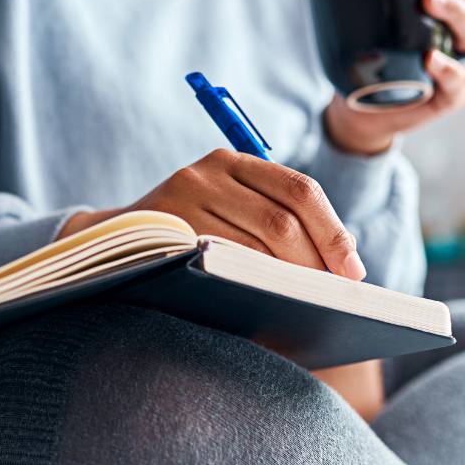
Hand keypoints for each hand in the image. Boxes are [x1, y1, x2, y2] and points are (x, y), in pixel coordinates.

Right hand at [58, 149, 366, 279]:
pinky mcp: (166, 228)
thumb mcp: (224, 211)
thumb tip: (342, 263)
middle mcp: (208, 170)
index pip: (299, 190)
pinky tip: (265, 302)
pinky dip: (251, 284)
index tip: (353, 272)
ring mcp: (183, 197)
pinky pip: (223, 260)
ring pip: (256, 243)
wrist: (112, 244)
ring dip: (289, 279)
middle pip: (282, 219)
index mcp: (233, 160)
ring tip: (308, 304)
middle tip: (334, 297)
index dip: (333, 232)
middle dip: (315, 263)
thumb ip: (272, 222)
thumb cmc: (187, 236)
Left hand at [324, 0, 464, 155]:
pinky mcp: (448, 97)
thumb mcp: (365, 19)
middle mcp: (460, 35)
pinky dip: (448, 70)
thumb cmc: (367, 58)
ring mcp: (458, 65)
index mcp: (449, 11)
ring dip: (453, 11)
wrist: (358, 109)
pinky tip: (432, 57)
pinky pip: (456, 85)